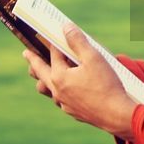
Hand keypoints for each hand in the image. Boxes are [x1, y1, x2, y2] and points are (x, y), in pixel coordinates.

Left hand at [24, 24, 138, 137]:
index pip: (53, 55)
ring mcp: (64, 104)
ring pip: (48, 90)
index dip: (53, 44)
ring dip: (44, 80)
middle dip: (33, 62)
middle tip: (27, 54)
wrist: (117, 115)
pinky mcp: (73, 112)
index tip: (50, 35)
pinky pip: (61, 100)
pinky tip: (66, 90)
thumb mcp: (94, 58)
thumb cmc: (106, 86)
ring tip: (42, 75)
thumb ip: (78, 42)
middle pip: (40, 73)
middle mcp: (57, 91)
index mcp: (59, 76)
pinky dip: (59, 92)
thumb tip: (66, 27)